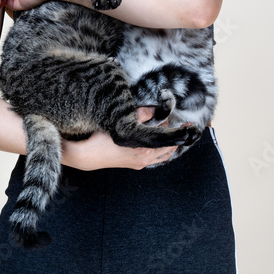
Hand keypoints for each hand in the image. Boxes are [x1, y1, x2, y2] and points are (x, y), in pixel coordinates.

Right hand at [61, 107, 177, 170]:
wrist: (88, 155)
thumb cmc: (102, 139)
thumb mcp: (122, 124)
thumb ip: (140, 115)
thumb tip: (154, 110)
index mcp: (144, 149)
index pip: (168, 139)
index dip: (178, 130)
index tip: (186, 123)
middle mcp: (145, 158)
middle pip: (169, 147)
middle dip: (176, 136)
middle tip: (184, 127)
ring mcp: (141, 163)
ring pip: (163, 155)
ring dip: (169, 144)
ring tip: (174, 134)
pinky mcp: (135, 164)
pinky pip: (155, 158)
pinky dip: (162, 151)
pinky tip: (160, 144)